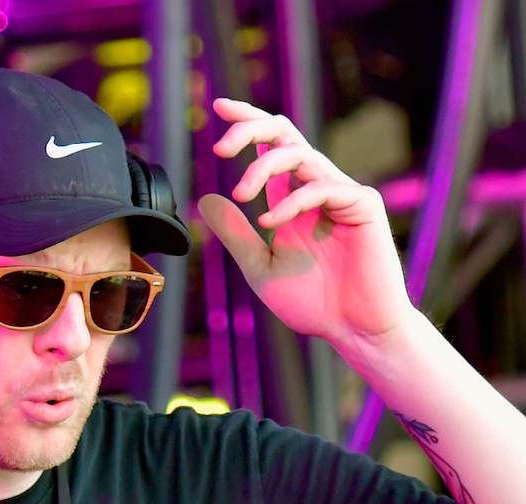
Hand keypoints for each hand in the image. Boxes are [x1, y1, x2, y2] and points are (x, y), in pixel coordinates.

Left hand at [200, 97, 419, 345]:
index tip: (216, 108)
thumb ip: (236, 234)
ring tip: (242, 193)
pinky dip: (292, 201)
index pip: (270, 147)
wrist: (351, 328)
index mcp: (291, 198)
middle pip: (285, 135)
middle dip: (251, 129)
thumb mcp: (260, 266)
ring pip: (301, 154)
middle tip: (220, 147)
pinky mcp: (362, 206)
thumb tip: (207, 199)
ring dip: (264, 167)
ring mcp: (341, 194)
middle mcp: (315, 188)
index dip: (247, 122)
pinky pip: (323, 187)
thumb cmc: (312, 301)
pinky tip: (270, 223)